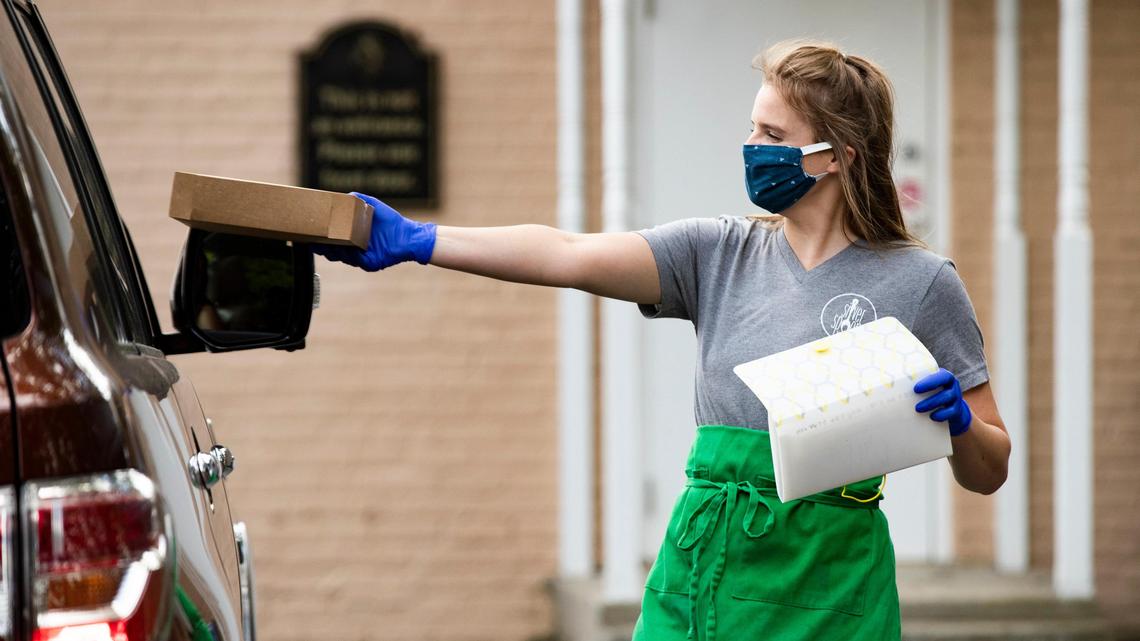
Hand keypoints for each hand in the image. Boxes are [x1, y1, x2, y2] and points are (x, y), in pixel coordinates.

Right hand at [311, 192, 436, 271]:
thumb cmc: (390, 221)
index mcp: (352, 237)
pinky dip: (346, 254)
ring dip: (330, 250)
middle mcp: (354, 249)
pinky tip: (340, 248)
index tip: (310, 232)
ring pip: (340, 256)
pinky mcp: (369, 263)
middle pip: (331, 250)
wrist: (408, 235)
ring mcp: (361, 257)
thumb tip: (343, 196)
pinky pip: (354, 260)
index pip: (332, 239)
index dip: (321, 237)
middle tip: (311, 239)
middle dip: (321, 245)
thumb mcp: (372, 205)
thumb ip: (357, 199)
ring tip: (321, 243)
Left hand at [913, 368, 972, 436]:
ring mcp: (956, 398)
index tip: (916, 389)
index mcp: (945, 377)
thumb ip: (914, 382)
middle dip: (930, 396)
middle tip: (915, 404)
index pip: (943, 376)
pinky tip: (932, 417)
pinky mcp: (957, 410)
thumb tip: (890, 381)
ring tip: (918, 409)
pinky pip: (952, 412)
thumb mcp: (925, 386)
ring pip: (948, 399)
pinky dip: (942, 414)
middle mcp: (952, 386)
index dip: (931, 382)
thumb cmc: (931, 393)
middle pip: (945, 389)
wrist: (949, 408)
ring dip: (932, 404)